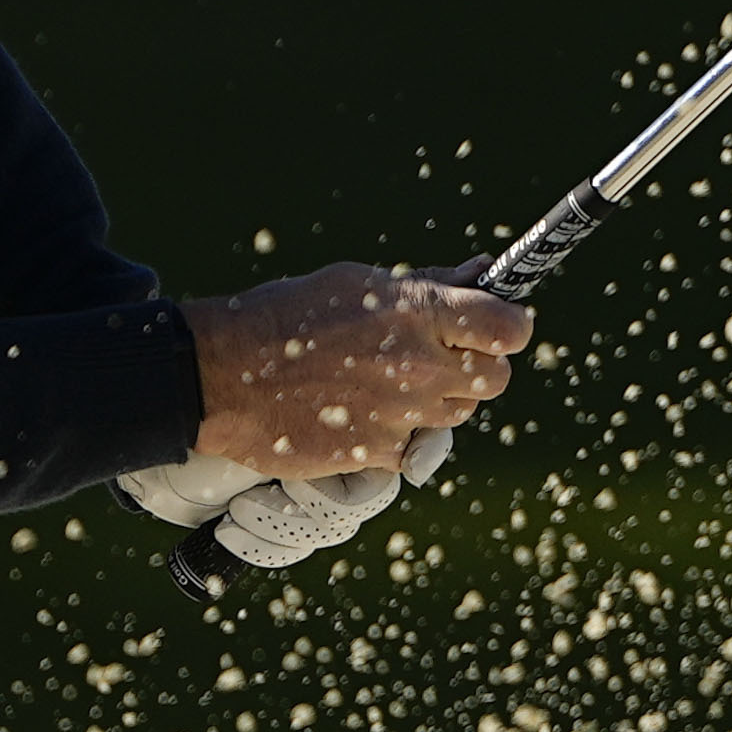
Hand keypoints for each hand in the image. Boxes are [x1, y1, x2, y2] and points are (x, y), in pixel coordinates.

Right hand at [184, 264, 530, 476]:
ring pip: (456, 416)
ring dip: (434, 402)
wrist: (222, 376)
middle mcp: (420, 366)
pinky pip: (411, 447)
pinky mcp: (377, 454)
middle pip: (493, 379)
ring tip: (383, 383)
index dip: (507, 327)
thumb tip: (482, 277)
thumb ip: (426, 286)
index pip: (509, 328)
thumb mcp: (358, 282)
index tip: (492, 327)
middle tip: (435, 358)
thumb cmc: (286, 316)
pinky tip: (356, 414)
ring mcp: (402, 415)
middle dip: (473, 369)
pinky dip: (393, 436)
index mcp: (418, 313)